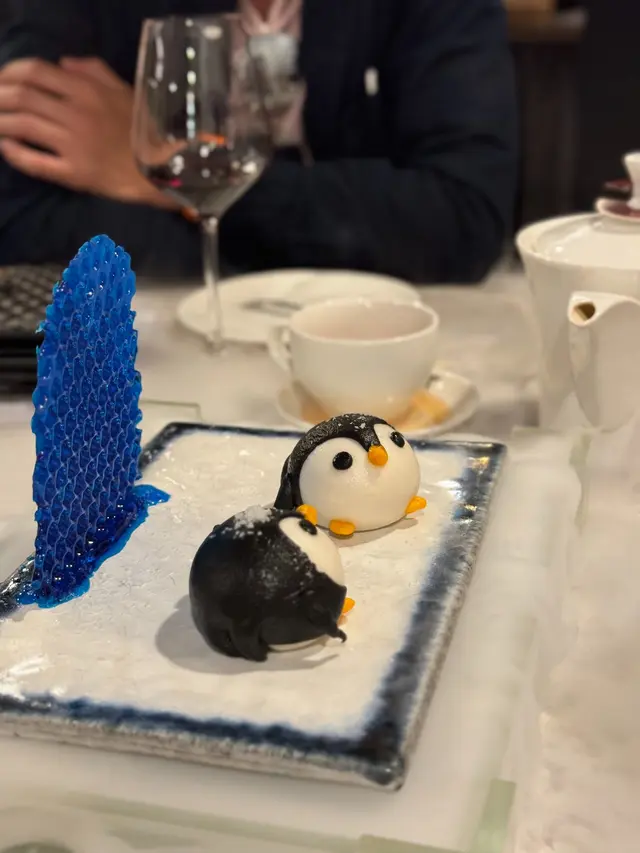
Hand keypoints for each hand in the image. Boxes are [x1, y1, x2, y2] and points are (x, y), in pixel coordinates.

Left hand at [0, 57, 176, 207]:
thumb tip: (63, 63)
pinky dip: (15, 154)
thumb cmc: (145, 129)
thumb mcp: (124, 89)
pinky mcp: (76, 172)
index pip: (35, 71)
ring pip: (23, 126)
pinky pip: (37, 162)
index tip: (2, 81)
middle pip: (22, 97)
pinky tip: (6, 148)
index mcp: (87, 90)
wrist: (164, 168)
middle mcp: (77, 113)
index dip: (10, 73)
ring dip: (0, 123)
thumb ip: (93, 70)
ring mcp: (75, 144)